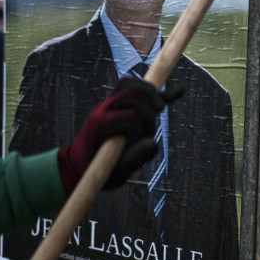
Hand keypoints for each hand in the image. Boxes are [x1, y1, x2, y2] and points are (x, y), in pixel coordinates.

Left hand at [56, 77, 181, 193]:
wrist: (79, 162)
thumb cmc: (96, 169)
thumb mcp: (113, 172)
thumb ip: (132, 159)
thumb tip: (153, 144)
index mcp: (100, 123)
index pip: (129, 116)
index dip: (136, 129)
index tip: (132, 142)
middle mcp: (104, 110)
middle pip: (133, 96)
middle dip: (146, 111)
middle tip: (143, 132)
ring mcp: (110, 105)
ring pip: (133, 87)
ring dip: (149, 97)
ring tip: (156, 112)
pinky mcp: (118, 106)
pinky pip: (136, 91)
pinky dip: (159, 93)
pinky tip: (180, 91)